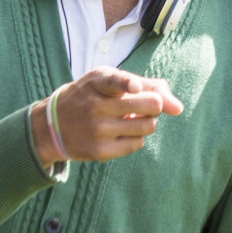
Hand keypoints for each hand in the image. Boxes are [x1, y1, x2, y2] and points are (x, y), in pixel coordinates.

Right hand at [32, 67, 182, 168]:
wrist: (53, 124)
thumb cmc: (92, 96)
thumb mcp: (111, 80)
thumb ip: (149, 86)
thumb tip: (179, 109)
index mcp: (98, 82)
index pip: (114, 81)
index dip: (128, 84)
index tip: (134, 87)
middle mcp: (96, 106)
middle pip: (151, 105)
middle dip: (155, 105)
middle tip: (145, 105)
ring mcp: (97, 130)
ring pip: (149, 126)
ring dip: (147, 122)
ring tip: (130, 118)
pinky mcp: (99, 152)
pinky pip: (138, 144)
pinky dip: (136, 137)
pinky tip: (121, 132)